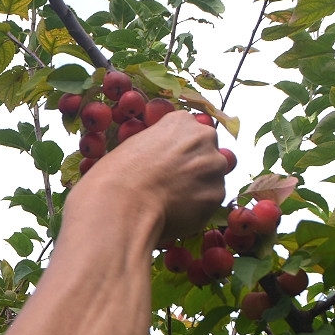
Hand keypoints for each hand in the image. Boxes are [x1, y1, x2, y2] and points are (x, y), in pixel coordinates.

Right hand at [78, 110, 229, 243]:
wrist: (122, 204)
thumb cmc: (117, 175)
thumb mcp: (134, 145)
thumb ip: (158, 145)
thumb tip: (164, 158)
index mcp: (181, 121)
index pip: (192, 132)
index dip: (181, 151)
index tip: (170, 164)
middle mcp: (204, 138)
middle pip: (210, 152)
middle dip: (198, 167)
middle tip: (175, 184)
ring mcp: (214, 166)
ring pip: (214, 178)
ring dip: (200, 187)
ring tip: (174, 201)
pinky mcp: (217, 194)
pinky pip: (210, 202)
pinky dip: (198, 209)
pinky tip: (176, 213)